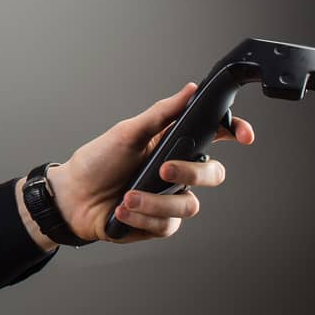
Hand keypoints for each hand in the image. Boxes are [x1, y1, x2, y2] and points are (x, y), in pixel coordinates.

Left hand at [48, 82, 255, 244]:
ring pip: (189, 205)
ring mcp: (169, 199)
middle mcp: (176, 172)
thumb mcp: (126, 133)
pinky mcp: (158, 223)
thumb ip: (160, 114)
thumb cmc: (97, 161)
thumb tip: (190, 89)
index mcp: (171, 144)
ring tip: (127, 198)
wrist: (71, 197)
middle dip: (191, 173)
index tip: (244, 136)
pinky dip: (142, 218)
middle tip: (162, 170)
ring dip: (155, 203)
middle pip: (212, 173)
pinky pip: (167, 226)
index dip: (235, 132)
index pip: (214, 135)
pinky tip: (122, 211)